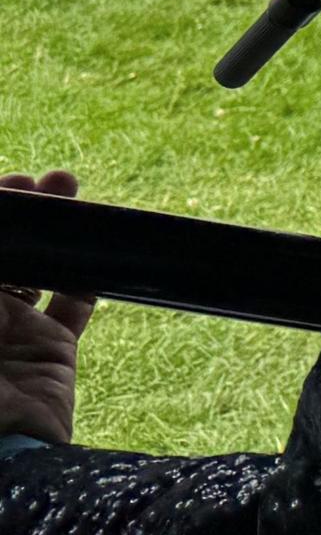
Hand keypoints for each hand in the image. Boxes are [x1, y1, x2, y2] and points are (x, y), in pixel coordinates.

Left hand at [1, 173, 95, 446]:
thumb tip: (3, 213)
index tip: (10, 185)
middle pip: (3, 253)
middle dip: (24, 214)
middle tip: (43, 184)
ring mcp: (12, 332)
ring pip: (36, 268)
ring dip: (57, 233)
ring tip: (73, 193)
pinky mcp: (52, 351)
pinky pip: (73, 305)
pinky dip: (88, 275)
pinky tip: (98, 250)